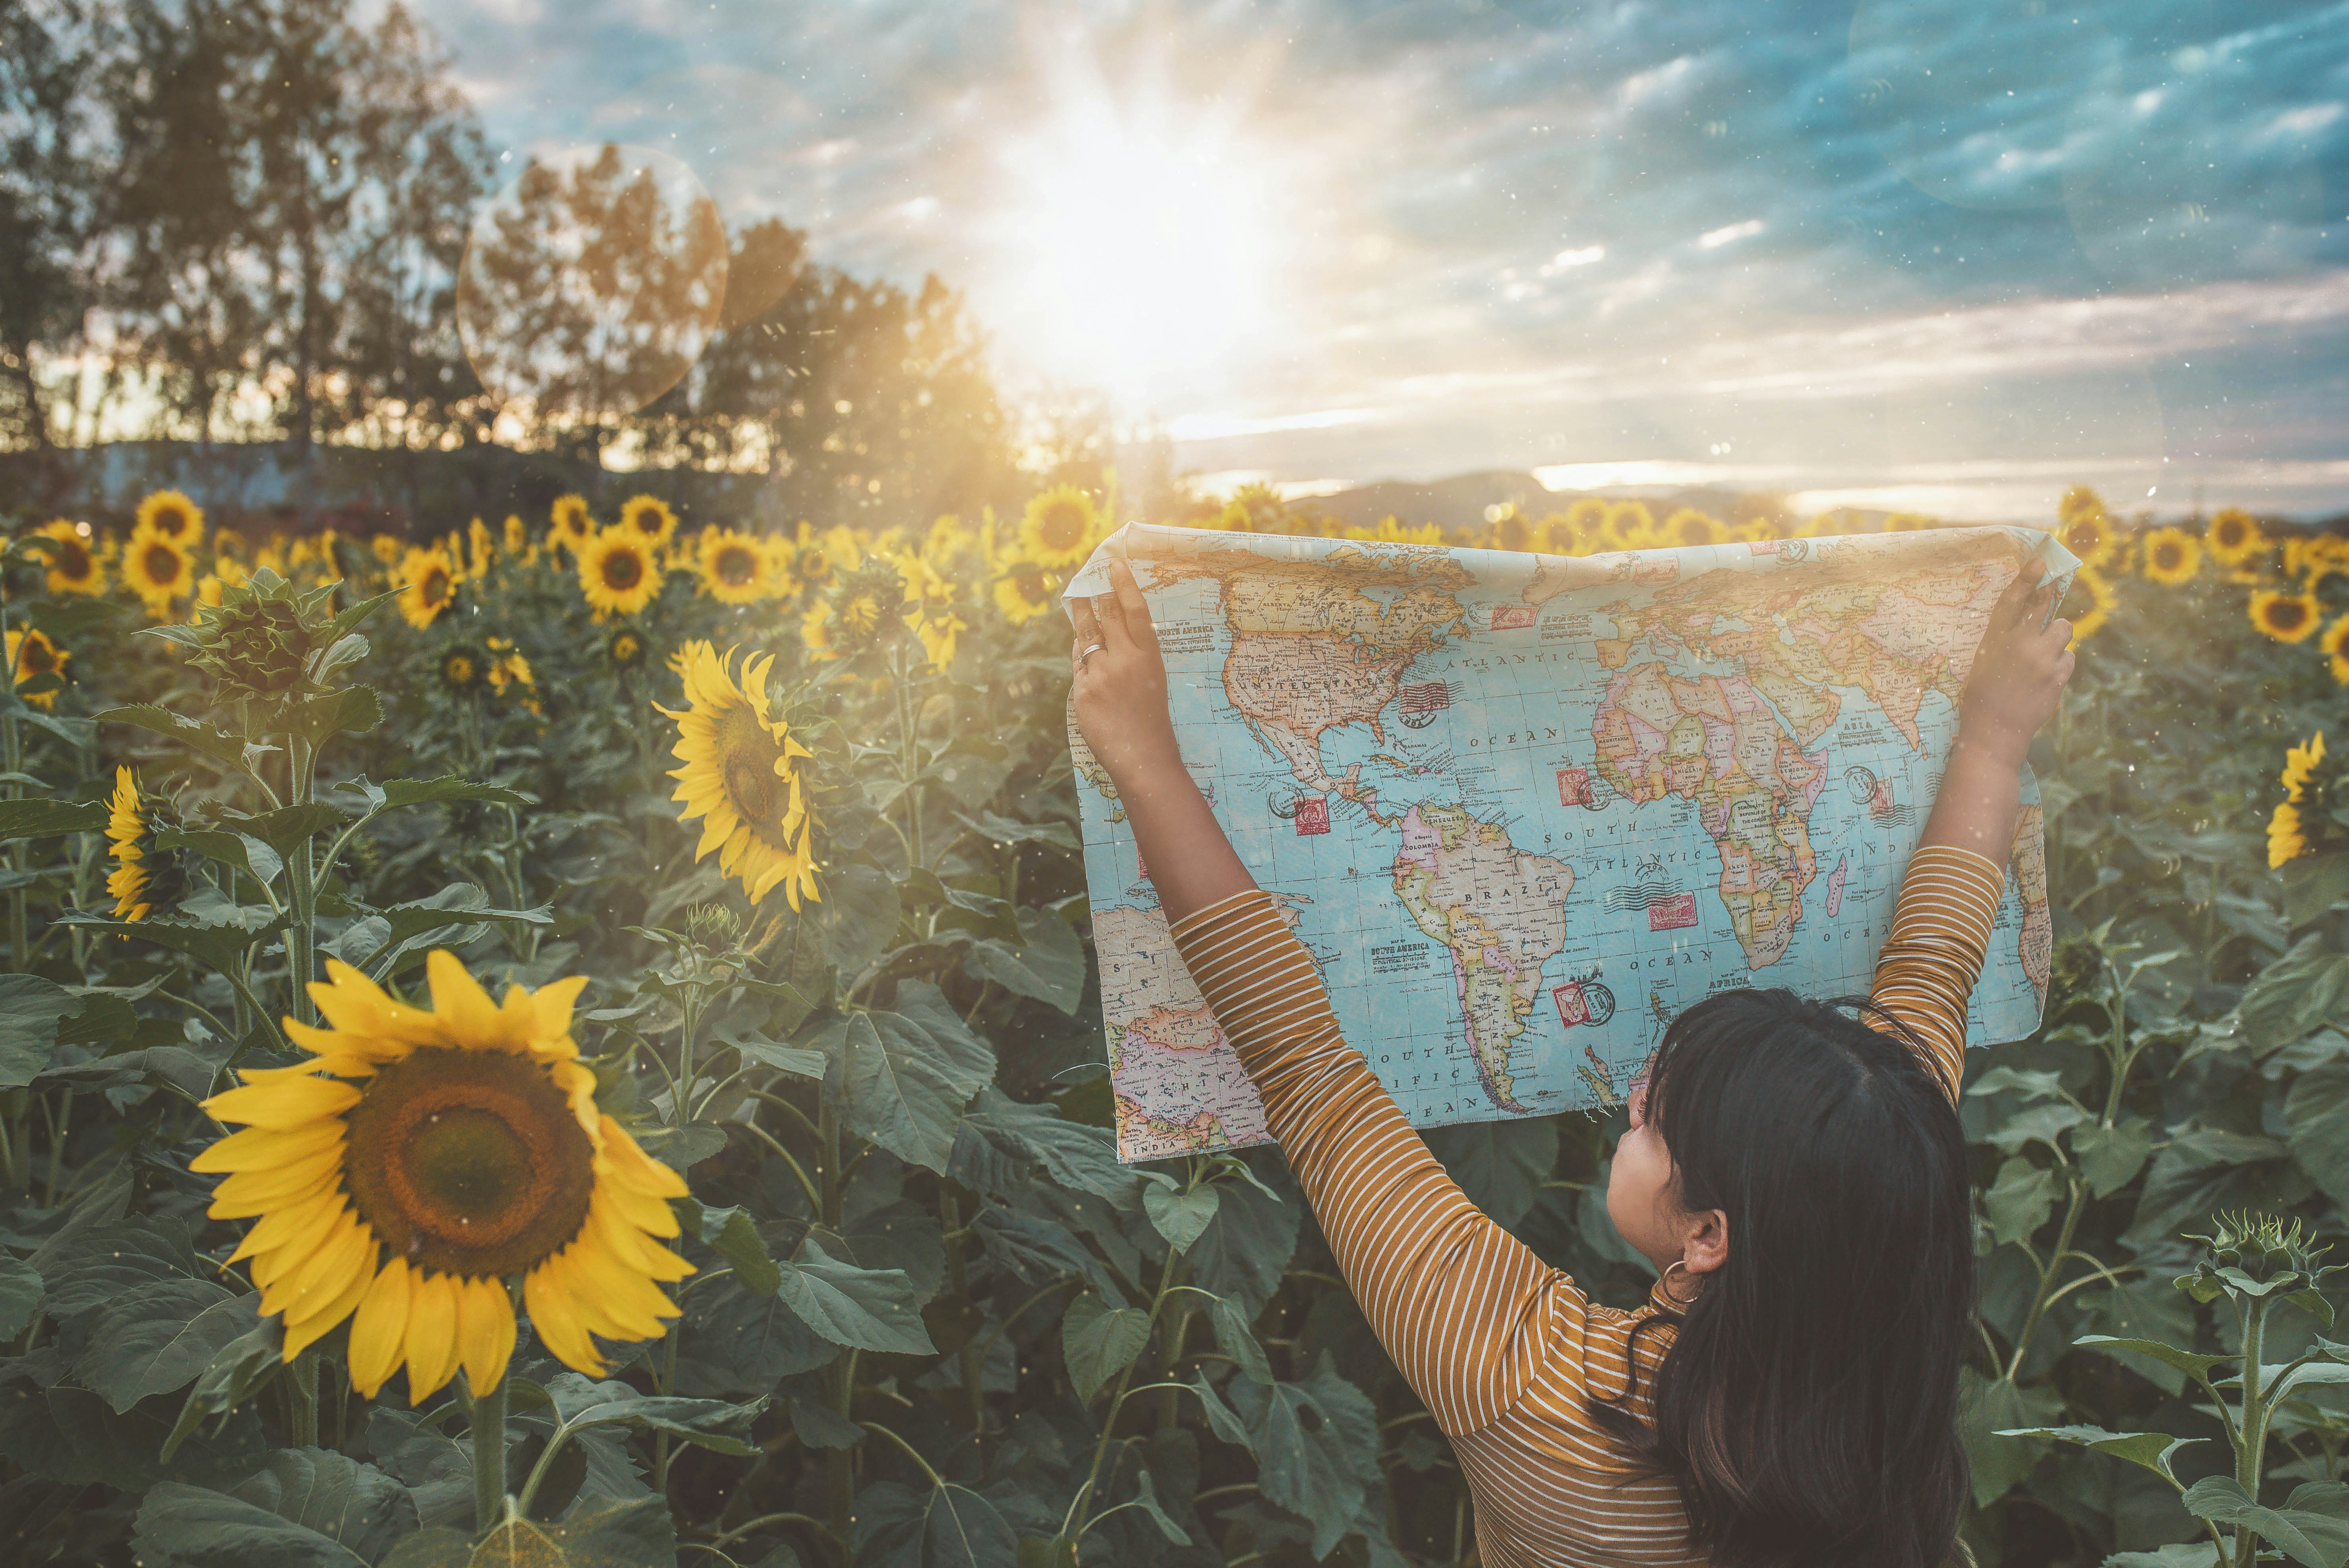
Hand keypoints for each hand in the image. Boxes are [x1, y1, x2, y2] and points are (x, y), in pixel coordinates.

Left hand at [1070, 554, 1180, 786]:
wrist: (1143, 757)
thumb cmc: (1151, 719)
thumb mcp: (1151, 680)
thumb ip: (1130, 655)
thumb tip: (1101, 634)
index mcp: (1149, 656)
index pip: (1136, 610)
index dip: (1124, 584)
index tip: (1114, 564)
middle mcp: (1126, 660)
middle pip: (1107, 616)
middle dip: (1096, 596)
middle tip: (1088, 579)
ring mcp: (1102, 675)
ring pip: (1087, 637)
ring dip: (1082, 617)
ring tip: (1078, 600)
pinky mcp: (1084, 691)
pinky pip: (1078, 665)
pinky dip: (1081, 657)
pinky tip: (1081, 650)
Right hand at [1956, 559, 2075, 768]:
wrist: (1994, 731)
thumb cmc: (1983, 697)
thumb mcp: (1986, 661)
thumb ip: (2007, 639)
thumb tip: (2035, 618)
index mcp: (1995, 639)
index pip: (2012, 600)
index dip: (2026, 578)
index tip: (2039, 562)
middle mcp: (2019, 644)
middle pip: (2044, 608)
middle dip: (2049, 601)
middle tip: (2049, 599)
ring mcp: (2041, 659)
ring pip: (2063, 629)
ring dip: (2056, 638)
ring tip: (2043, 656)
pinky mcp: (2058, 675)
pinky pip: (2069, 657)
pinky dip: (2060, 663)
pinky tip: (2046, 677)